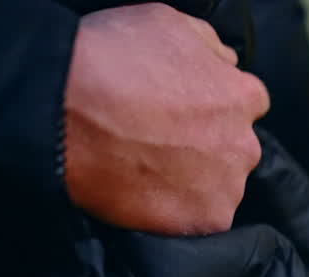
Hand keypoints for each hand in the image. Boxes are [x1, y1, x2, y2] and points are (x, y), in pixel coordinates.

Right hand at [64, 3, 269, 235]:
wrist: (62, 111)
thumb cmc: (111, 60)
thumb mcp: (168, 24)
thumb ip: (209, 49)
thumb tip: (224, 64)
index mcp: (243, 96)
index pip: (244, 106)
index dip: (211, 108)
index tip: (184, 113)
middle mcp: (245, 144)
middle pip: (234, 150)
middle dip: (207, 147)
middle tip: (160, 142)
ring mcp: (227, 186)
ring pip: (219, 187)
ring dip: (193, 182)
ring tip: (146, 168)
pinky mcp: (205, 220)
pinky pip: (198, 220)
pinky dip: (176, 212)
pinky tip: (145, 194)